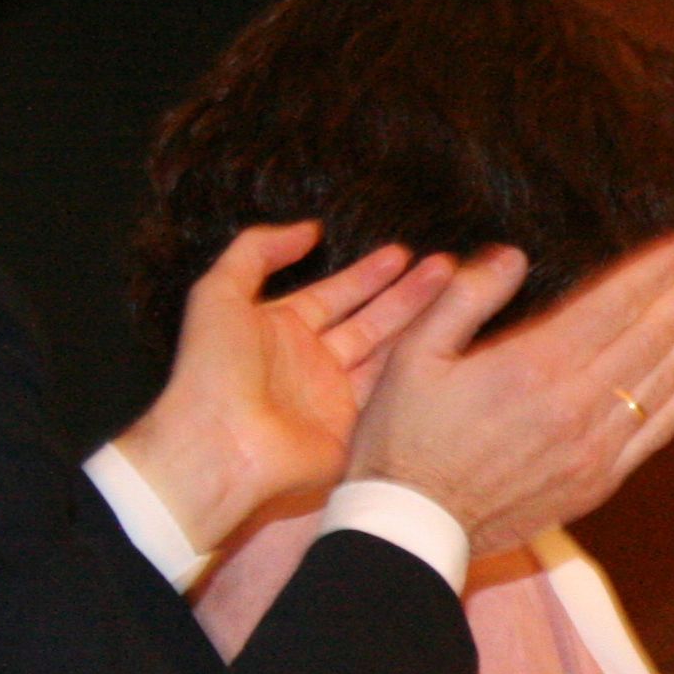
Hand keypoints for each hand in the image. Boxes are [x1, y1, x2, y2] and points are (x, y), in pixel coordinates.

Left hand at [112, 225, 464, 550]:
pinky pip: (395, 392)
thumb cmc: (215, 368)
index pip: (336, 294)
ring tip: (458, 293)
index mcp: (282, 328)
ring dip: (422, 324)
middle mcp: (315, 360)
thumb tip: (308, 229)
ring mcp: (340, 395)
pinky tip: (451, 345)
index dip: (368, 274)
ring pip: (390, 352)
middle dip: (408, 294)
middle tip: (446, 267)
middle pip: (371, 320)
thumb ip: (255, 251)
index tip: (403, 253)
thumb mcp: (219, 294)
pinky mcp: (359, 427)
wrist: (224, 443)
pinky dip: (421, 369)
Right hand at [346, 235, 673, 554]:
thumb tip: (511, 256)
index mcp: (530, 366)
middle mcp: (574, 405)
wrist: (415, 527)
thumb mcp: (412, 355)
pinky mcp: (599, 481)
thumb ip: (463, 298)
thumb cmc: (402, 436)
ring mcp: (594, 447)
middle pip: (649, 337)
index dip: (651, 274)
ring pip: (661, 381)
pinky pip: (656, 430)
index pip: (610, 307)